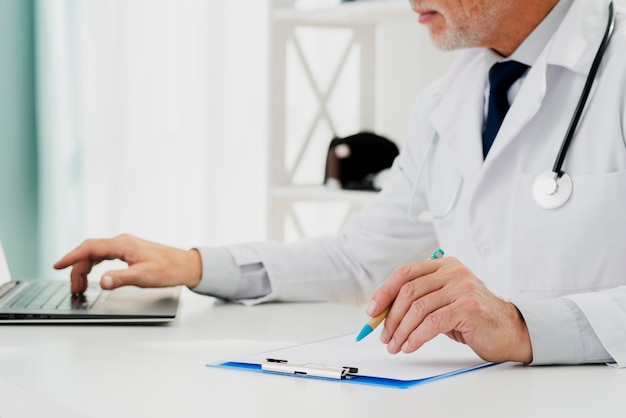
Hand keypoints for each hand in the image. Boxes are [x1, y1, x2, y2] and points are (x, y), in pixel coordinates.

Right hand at [54, 234, 201, 294]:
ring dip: (85, 268)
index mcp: (123, 244)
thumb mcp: (143, 276)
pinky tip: (93, 275)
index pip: (90, 247)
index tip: (57, 265)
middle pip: (90, 251)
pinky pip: (104, 256)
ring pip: (96, 254)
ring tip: (80, 286)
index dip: (71, 256)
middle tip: (73, 288)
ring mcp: (125, 246)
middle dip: (77, 268)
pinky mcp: (129, 252)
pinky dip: (94, 265)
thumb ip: (120, 279)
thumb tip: (101, 282)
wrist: (185, 266)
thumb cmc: (168, 269)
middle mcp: (122, 242)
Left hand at [367, 256, 531, 362]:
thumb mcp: (442, 301)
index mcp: (443, 265)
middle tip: (384, 336)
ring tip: (395, 345)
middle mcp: (453, 272)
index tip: (372, 311)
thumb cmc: (472, 317)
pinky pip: (432, 323)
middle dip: (391, 317)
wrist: (509, 331)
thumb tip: (382, 312)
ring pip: (418, 308)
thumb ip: (418, 300)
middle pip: (408, 291)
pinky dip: (416, 337)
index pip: (405, 273)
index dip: (384, 292)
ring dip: (401, 330)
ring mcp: (462, 288)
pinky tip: (410, 346)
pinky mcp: (468, 307)